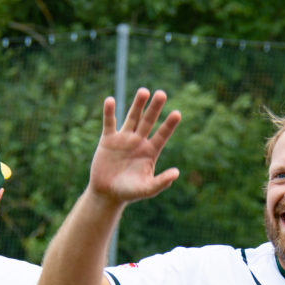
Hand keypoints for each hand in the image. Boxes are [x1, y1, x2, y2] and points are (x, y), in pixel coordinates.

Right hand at [87, 88, 181, 204]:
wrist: (107, 193)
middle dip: (155, 108)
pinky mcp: (108, 139)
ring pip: (132, 117)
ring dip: (137, 105)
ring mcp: (124, 138)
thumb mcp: (147, 189)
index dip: (169, 125)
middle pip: (148, 121)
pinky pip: (109, 123)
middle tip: (162, 94)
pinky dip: (109, 112)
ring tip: (144, 91)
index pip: (162, 135)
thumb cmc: (129, 192)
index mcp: (150, 151)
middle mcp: (139, 141)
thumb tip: (176, 173)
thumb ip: (161, 182)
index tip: (177, 114)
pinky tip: (110, 100)